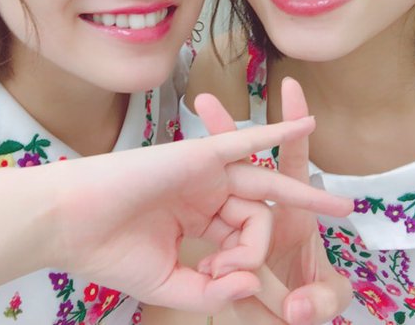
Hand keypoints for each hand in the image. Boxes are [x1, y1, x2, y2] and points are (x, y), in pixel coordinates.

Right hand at [38, 101, 347, 314]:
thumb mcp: (171, 285)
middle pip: (259, 214)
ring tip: (344, 208)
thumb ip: (214, 291)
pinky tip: (309, 123)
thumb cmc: (111, 252)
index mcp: (196, 222)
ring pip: (263, 186)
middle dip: (286, 237)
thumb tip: (252, 282)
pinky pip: (247, 140)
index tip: (232, 287)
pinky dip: (278, 131)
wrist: (71, 224)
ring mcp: (204, 172)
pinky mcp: (201, 154)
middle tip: (302, 268)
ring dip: (305, 195)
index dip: (246, 269)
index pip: (240, 243)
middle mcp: (205, 194)